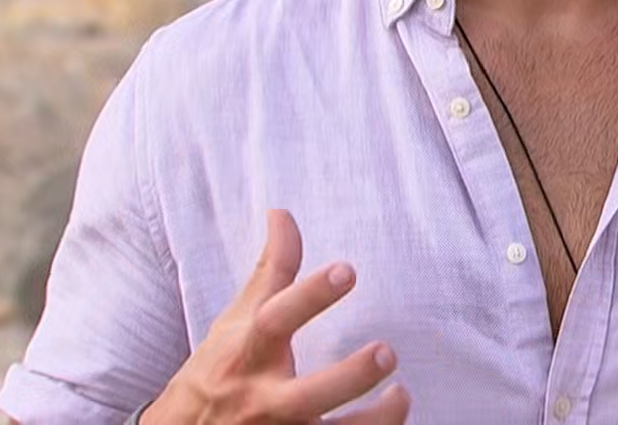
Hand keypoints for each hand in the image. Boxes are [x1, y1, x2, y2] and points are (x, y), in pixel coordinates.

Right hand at [144, 210, 409, 423]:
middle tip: (386, 352)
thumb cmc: (217, 373)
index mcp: (247, 356)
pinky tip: (393, 422)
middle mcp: (262, 401)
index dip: (309, 296)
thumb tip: (282, 213)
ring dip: (375, 420)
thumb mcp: (236, 323)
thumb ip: (270, 272)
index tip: (346, 270)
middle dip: (350, 376)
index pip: (274, 321)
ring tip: (401, 397)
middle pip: (307, 396)